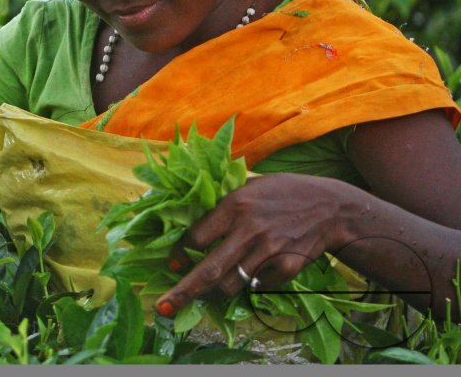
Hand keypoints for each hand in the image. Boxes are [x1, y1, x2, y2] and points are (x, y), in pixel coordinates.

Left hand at [155, 173, 354, 316]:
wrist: (331, 208)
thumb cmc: (283, 192)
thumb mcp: (250, 186)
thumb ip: (223, 202)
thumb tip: (188, 217)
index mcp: (234, 205)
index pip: (196, 237)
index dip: (179, 254)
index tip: (172, 265)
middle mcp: (248, 230)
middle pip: (208, 270)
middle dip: (182, 292)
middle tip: (163, 307)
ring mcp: (269, 252)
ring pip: (230, 285)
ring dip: (212, 294)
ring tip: (203, 296)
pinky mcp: (287, 267)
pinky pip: (257, 286)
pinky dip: (249, 285)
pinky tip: (249, 275)